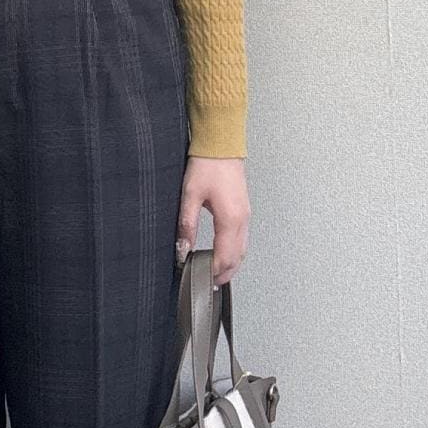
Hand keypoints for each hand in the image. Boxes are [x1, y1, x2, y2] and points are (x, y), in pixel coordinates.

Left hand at [175, 157, 250, 287]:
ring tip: (215, 273)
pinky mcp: (243, 209)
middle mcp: (242, 220)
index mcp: (230, 219)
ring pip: (242, 249)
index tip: (199, 278)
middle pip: (237, 258)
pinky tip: (223, 253)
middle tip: (208, 283)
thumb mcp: (189, 196)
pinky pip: (243, 238)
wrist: (221, 144)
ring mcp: (245, 215)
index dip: (213, 271)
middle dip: (224, 273)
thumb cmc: (207, 165)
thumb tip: (182, 249)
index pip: (224, 257)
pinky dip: (234, 251)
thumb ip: (186, 226)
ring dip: (231, 264)